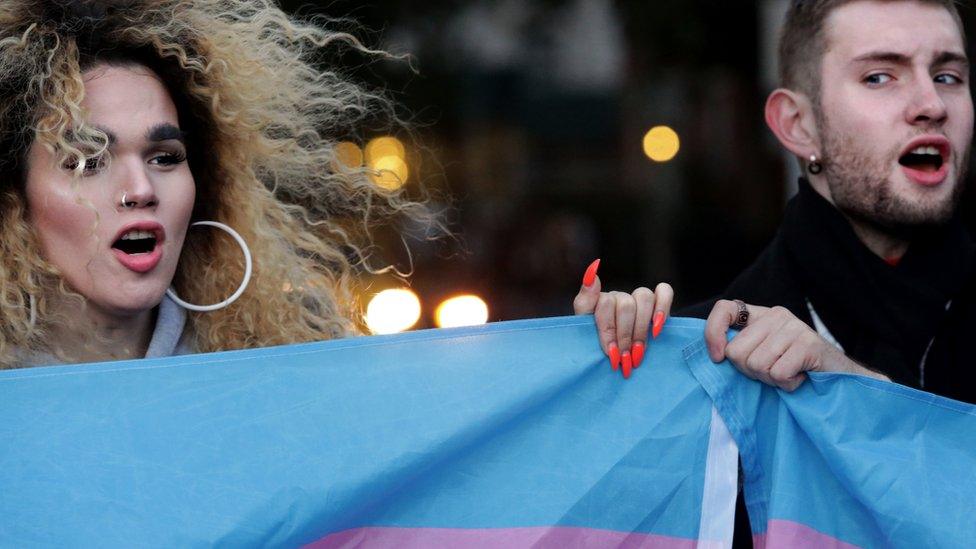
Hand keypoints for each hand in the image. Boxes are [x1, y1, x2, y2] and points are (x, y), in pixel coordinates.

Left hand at [573, 259, 673, 378]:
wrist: (615, 360)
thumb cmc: (596, 347)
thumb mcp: (583, 329)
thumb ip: (585, 302)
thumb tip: (591, 273)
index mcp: (598, 300)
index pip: (606, 303)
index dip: (609, 330)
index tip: (611, 353)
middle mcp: (619, 297)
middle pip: (626, 305)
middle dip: (625, 335)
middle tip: (625, 358)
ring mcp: (638, 298)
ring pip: (644, 298)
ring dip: (642, 328)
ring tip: (639, 351)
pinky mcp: (657, 302)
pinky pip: (664, 291)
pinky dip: (663, 308)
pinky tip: (658, 329)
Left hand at [704, 300, 889, 390]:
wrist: (841, 378)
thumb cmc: (795, 369)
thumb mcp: (763, 354)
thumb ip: (742, 348)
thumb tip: (717, 354)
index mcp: (761, 315)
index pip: (724, 309)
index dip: (713, 334)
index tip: (718, 358)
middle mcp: (777, 315)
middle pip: (736, 352)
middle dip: (751, 372)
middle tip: (773, 372)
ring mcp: (794, 327)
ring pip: (757, 366)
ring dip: (772, 380)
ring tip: (789, 374)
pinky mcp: (808, 344)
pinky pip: (778, 374)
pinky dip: (788, 385)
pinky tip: (801, 377)